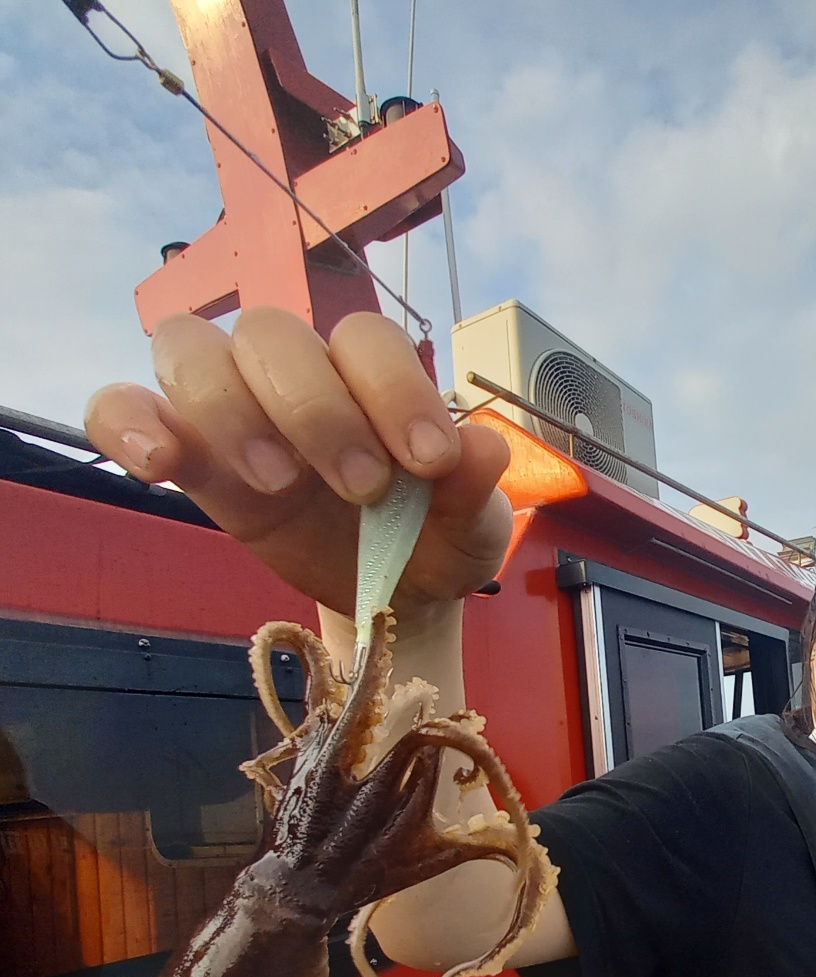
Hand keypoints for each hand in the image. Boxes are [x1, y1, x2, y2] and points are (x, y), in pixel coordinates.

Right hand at [84, 308, 512, 619]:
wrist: (390, 595)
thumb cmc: (431, 541)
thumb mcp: (470, 531)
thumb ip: (473, 491)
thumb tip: (483, 448)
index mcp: (370, 377)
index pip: (364, 338)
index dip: (393, 388)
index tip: (428, 462)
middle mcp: (296, 376)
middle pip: (271, 332)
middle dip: (316, 408)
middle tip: (362, 490)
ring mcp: (232, 409)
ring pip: (189, 348)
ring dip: (228, 409)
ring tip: (277, 485)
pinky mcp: (187, 456)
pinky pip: (121, 407)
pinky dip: (124, 422)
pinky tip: (157, 465)